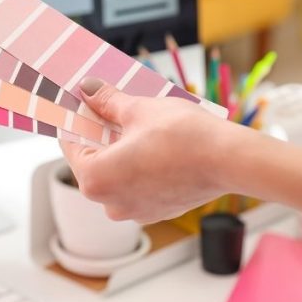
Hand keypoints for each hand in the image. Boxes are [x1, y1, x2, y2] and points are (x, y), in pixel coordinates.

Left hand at [59, 78, 264, 223]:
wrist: (230, 160)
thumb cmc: (183, 136)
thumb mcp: (137, 109)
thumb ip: (107, 101)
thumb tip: (89, 90)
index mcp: (95, 179)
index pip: (71, 144)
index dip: (77, 119)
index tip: (80, 102)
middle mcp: (110, 203)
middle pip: (94, 160)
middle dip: (100, 133)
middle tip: (107, 104)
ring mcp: (135, 211)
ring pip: (117, 174)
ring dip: (121, 149)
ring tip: (134, 121)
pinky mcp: (158, 211)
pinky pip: (138, 184)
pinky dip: (139, 165)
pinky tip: (152, 143)